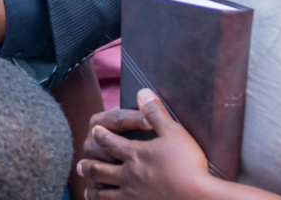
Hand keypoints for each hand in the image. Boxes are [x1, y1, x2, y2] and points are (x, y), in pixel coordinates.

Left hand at [78, 90, 213, 199]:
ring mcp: (133, 197)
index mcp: (133, 154)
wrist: (200, 199)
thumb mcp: (173, 132)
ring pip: (106, 194)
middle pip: (100, 169)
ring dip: (95, 191)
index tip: (95, 131)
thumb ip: (155, 112)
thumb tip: (142, 92)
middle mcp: (127, 176)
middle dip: (89, 165)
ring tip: (88, 190)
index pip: (108, 141)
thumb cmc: (189, 165)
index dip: (100, 134)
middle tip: (80, 165)